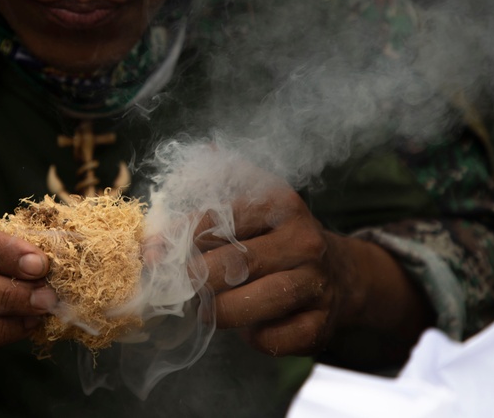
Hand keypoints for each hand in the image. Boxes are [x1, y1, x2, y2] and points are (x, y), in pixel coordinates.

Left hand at [196, 166, 430, 362]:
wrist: (340, 274)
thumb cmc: (278, 237)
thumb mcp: (257, 201)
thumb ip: (222, 182)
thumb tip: (197, 155)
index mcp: (282, 204)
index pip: (222, 218)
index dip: (181, 236)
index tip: (152, 252)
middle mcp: (303, 241)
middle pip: (236, 263)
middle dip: (196, 278)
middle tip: (178, 286)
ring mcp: (316, 283)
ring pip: (254, 302)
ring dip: (219, 310)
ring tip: (204, 309)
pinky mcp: (320, 324)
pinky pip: (274, 338)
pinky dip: (252, 336)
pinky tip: (248, 325)